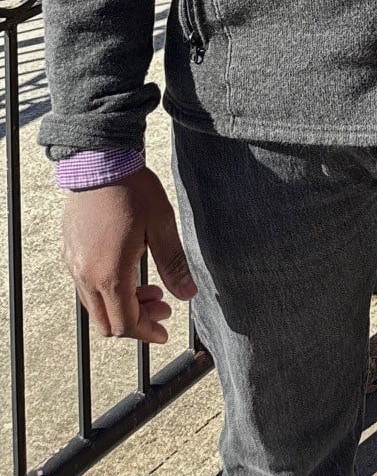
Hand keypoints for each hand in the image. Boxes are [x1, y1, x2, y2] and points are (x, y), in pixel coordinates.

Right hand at [61, 167, 196, 342]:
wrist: (99, 161)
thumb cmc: (133, 190)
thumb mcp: (161, 225)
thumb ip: (174, 264)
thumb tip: (188, 295)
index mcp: (109, 274)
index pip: (124, 323)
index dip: (146, 333)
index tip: (164, 331)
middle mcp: (86, 276)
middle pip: (107, 322)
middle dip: (136, 321)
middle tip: (163, 306)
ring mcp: (74, 265)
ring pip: (95, 306)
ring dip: (122, 306)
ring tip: (152, 288)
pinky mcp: (70, 253)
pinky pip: (86, 287)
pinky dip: (108, 292)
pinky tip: (129, 271)